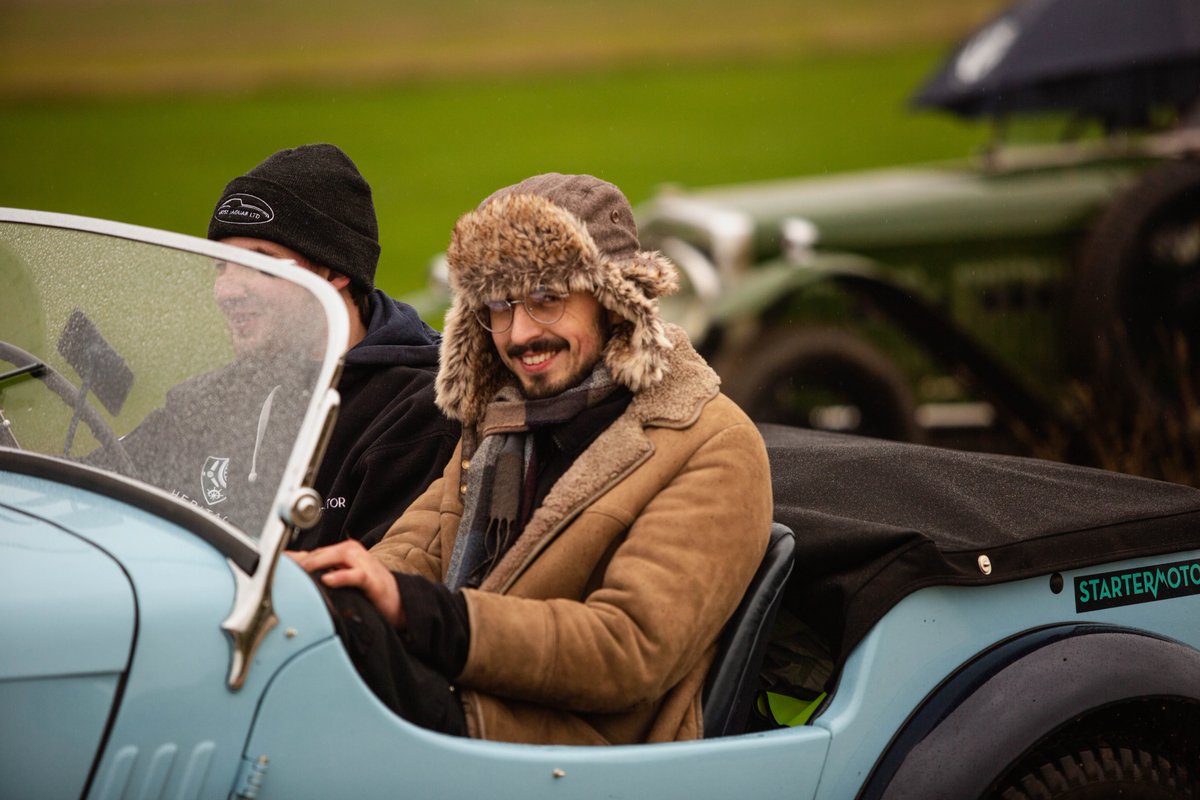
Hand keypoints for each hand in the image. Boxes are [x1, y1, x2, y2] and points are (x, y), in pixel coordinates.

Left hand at [287, 540, 404, 627]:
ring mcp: (362, 562)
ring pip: (337, 556)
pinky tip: (327, 580)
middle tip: (282, 571)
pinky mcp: (371, 577)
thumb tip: (290, 573)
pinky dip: (340, 576)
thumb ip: (319, 575)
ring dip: (317, 563)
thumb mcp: (340, 579)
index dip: (293, 559)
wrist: (397, 600)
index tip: (275, 565)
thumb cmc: (366, 589)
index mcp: (341, 552)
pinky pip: (354, 575)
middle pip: (321, 552)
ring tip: (301, 572)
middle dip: (301, 562)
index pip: (312, 553)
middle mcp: (350, 552)